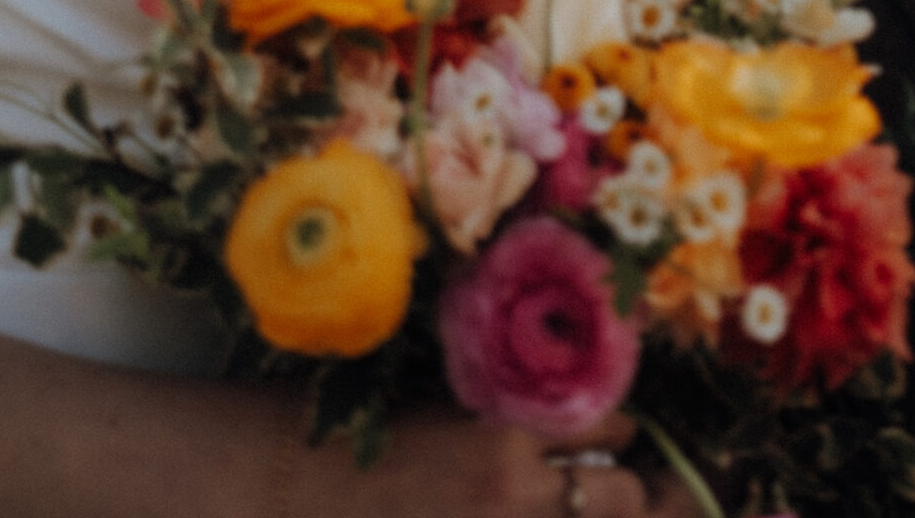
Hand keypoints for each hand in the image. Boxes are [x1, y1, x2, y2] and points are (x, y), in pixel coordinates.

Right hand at [282, 410, 647, 517]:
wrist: (293, 487)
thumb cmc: (363, 435)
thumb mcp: (449, 408)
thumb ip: (509, 415)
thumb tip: (563, 421)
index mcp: (506, 434)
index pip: (609, 427)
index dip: (614, 429)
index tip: (609, 431)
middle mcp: (517, 496)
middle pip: (621, 497)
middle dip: (621, 487)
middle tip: (601, 479)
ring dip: (589, 514)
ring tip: (571, 504)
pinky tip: (530, 516)